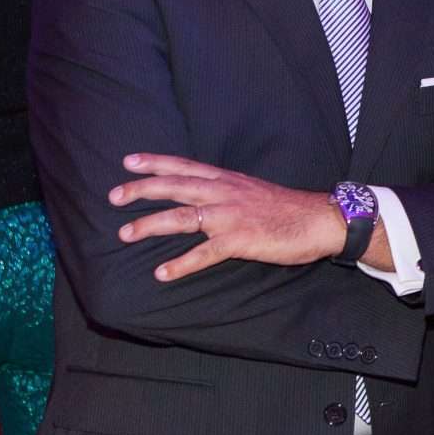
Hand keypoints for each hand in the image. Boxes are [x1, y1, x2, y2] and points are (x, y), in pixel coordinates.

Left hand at [109, 153, 346, 282]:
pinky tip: (162, 272)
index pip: (183, 166)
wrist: (319, 219)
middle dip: (141, 190)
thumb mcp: (251, 190)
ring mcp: (230, 216)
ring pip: (182, 216)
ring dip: (151, 225)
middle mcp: (224, 192)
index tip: (128, 161)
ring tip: (125, 234)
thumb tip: (203, 197)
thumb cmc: (286, 208)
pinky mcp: (240, 240)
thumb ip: (226, 192)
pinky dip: (181, 263)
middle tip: (114, 195)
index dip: (155, 162)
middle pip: (174, 186)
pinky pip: (204, 253)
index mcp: (226, 180)